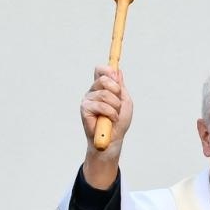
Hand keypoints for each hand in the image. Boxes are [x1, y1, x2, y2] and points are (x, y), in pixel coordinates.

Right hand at [80, 64, 132, 187]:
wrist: (113, 140)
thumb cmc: (119, 122)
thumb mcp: (125, 101)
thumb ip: (120, 86)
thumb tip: (117, 70)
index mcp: (102, 87)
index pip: (100, 70)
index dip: (108, 70)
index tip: (116, 77)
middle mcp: (93, 91)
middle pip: (103, 79)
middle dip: (116, 91)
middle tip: (118, 103)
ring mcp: (88, 99)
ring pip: (104, 94)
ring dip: (115, 106)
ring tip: (114, 116)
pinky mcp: (84, 109)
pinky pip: (100, 105)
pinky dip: (110, 113)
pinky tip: (110, 120)